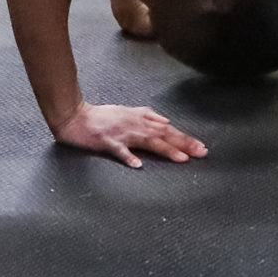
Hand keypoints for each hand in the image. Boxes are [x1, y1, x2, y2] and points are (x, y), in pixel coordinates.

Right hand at [53, 102, 207, 167]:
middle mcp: (135, 125)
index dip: (185, 138)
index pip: (168, 129)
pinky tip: (139, 165)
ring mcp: (122, 134)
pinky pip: (120, 151)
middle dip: (183, 144)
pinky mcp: (107, 142)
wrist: (76, 117)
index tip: (201, 147)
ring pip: (148, 142)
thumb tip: (166, 121)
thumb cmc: (102, 116)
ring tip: (181, 158)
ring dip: (165, 149)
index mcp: (140, 119)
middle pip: (163, 135)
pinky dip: (129, 157)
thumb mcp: (128, 111)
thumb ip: (147, 115)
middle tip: (201, 153)